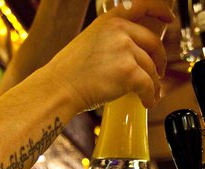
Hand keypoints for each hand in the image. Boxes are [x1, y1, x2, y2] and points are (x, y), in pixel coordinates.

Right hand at [47, 0, 173, 111]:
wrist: (57, 89)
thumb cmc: (66, 74)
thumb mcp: (87, 44)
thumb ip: (108, 42)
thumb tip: (127, 56)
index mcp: (108, 21)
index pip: (143, 6)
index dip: (160, 12)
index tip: (168, 20)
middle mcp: (120, 32)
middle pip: (152, 44)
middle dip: (158, 60)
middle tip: (157, 72)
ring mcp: (125, 51)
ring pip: (151, 68)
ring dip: (153, 83)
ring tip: (149, 94)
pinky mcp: (129, 73)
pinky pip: (148, 86)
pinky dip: (150, 96)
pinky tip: (147, 102)